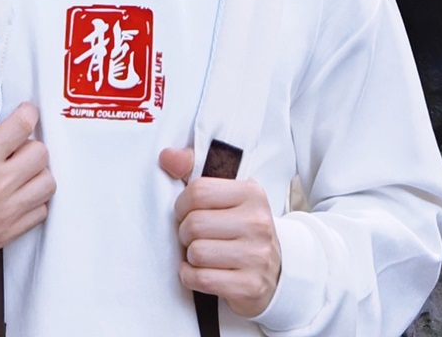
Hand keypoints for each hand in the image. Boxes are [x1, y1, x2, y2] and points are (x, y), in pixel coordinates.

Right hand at [0, 106, 54, 267]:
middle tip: (18, 144)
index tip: (25, 113)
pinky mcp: (5, 234)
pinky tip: (18, 193)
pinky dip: (33, 200)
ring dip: (36, 173)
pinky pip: (39, 212)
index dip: (26, 113)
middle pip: (40, 154)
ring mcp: (3, 213)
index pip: (23, 125)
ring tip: (20, 170)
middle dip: (31, 143)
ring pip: (46, 183)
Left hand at [159, 148, 281, 318]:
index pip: (198, 191)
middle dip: (184, 233)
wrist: (274, 272)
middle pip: (194, 224)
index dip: (181, 204)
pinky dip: (190, 277)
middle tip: (191, 237)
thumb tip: (166, 156)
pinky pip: (202, 280)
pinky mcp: (249, 285)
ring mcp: (256, 256)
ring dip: (189, 257)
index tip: (185, 213)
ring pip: (196, 253)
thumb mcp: (226, 195)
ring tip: (198, 254)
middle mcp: (258, 222)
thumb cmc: (241, 228)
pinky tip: (197, 272)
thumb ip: (193, 170)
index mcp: (252, 193)